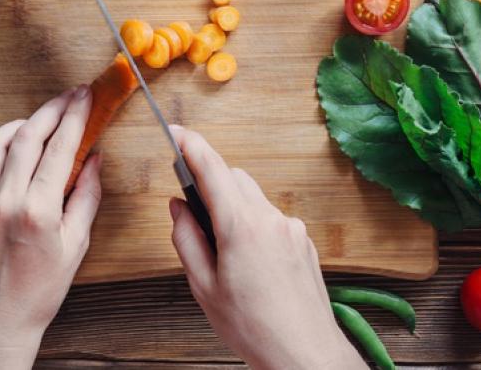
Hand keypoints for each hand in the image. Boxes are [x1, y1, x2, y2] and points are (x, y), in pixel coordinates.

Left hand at [0, 86, 101, 369]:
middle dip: (52, 109)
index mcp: (38, 210)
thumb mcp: (76, 245)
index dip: (75, 116)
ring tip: (40, 120)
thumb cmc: (41, 289)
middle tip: (70, 96)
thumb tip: (94, 158)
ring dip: (20, 123)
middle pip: (27, 135)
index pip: (59, 148)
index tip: (86, 97)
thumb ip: (86, 196)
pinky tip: (9, 144)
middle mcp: (5, 200)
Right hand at [167, 126, 365, 369]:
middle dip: (211, 185)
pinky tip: (250, 265)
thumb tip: (178, 207)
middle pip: (234, 178)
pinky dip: (254, 227)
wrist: (305, 355)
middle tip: (194, 215)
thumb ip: (186, 239)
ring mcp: (291, 229)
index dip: (189, 144)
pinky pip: (271, 219)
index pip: (211, 168)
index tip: (174, 132)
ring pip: (254, 199)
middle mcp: (271, 219)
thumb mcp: (203, 287)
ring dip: (233, 209)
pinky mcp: (304, 241)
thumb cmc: (254, 328)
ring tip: (224, 254)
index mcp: (241, 227)